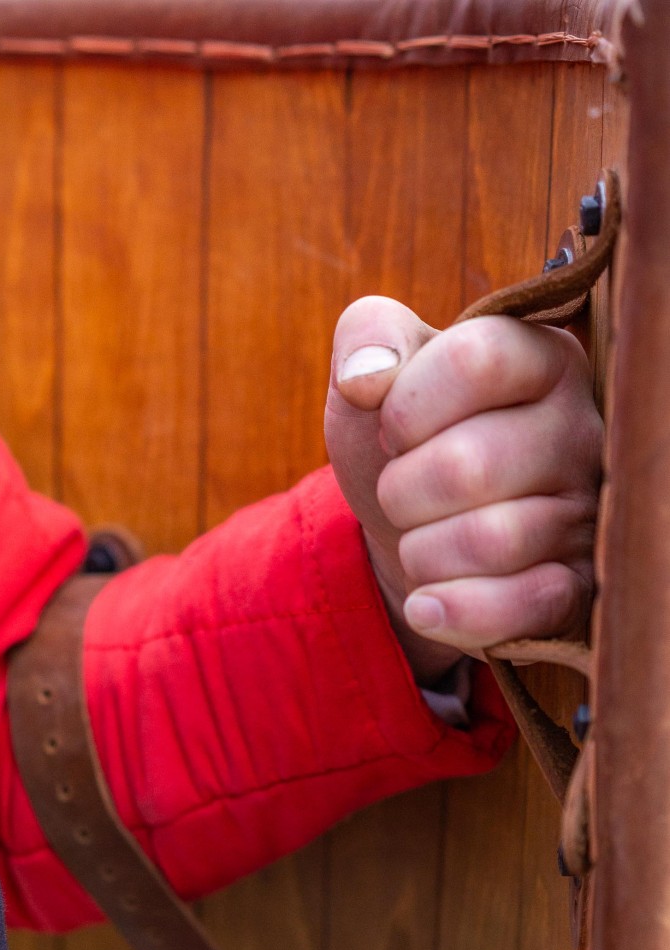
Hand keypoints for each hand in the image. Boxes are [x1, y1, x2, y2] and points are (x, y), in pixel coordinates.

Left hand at [325, 296, 601, 686]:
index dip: (406, 404)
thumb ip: (367, 335)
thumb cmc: (399, 442)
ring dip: (420, 551)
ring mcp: (586, 511)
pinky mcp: (576, 585)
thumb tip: (366, 377)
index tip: (392, 427)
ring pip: (487, 541)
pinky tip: (426, 603)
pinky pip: (519, 605)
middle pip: (468, 465)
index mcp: (539, 358)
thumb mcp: (371, 376)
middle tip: (401, 493)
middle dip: (401, 491)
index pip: (476, 359)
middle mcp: (579, 428)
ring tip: (420, 539)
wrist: (411, 530)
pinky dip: (453, 611)